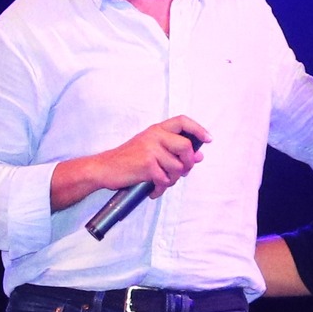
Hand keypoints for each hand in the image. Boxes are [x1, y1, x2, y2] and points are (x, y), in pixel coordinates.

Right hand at [81, 116, 210, 194]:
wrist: (104, 168)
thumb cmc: (128, 160)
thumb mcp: (150, 149)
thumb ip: (173, 151)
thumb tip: (199, 156)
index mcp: (156, 130)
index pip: (182, 121)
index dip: (198, 129)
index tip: (208, 140)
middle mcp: (154, 136)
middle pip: (186, 147)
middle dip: (188, 163)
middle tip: (183, 171)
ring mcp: (150, 149)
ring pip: (178, 167)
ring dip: (172, 180)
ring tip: (161, 182)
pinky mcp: (147, 165)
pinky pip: (165, 180)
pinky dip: (160, 189)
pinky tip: (152, 189)